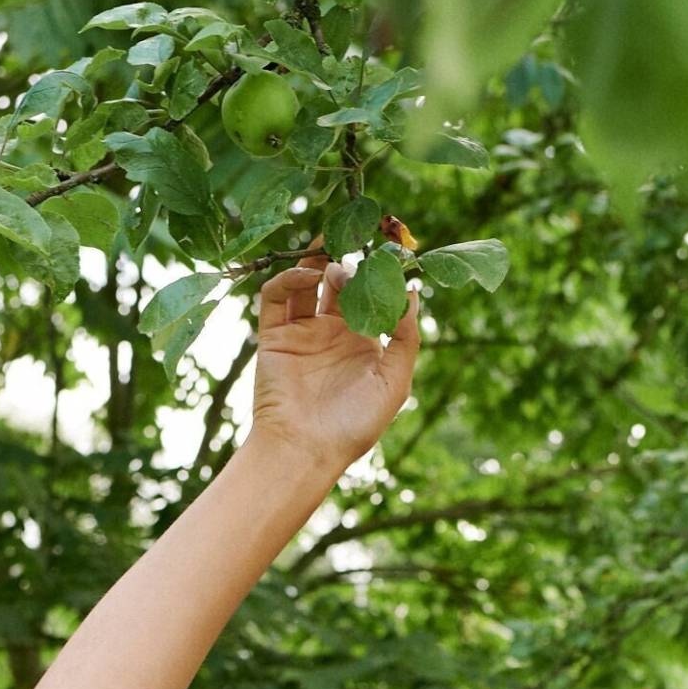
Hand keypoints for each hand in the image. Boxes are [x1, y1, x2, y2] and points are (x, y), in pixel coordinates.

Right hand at [245, 240, 421, 477]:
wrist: (306, 448)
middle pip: (338, 282)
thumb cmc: (355, 424)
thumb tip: (413, 290)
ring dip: (317, 261)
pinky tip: (309, 275)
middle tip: (356, 240)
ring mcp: (302, 332)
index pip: (370, 296)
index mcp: (363, 342)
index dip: (376, 273)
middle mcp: (333, 332)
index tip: (386, 249)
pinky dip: (289, 279)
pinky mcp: (274, 335)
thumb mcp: (395, 382)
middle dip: (346, 259)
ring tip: (330, 248)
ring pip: (306, 283)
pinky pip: (276, 297)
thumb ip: (407, 337)